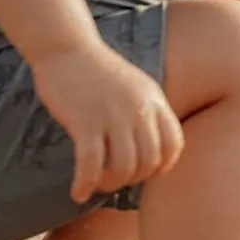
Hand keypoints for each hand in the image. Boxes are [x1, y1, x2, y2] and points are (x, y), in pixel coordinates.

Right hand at [31, 40, 183, 203]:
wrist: (65, 46)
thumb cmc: (98, 72)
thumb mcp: (137, 87)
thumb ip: (149, 114)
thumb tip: (152, 152)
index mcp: (154, 100)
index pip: (174, 145)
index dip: (162, 166)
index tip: (145, 171)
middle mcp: (138, 108)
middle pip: (150, 161)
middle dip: (135, 178)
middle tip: (116, 178)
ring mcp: (112, 114)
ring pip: (124, 167)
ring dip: (112, 184)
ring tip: (99, 184)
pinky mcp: (84, 120)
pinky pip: (91, 164)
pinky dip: (85, 184)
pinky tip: (78, 193)